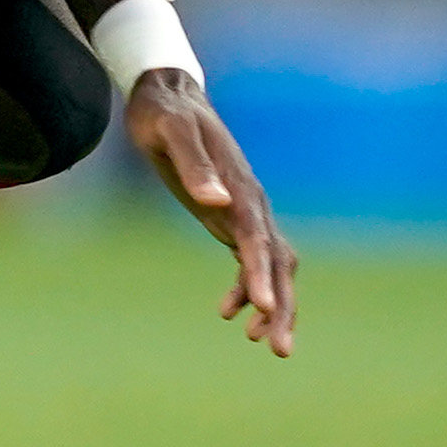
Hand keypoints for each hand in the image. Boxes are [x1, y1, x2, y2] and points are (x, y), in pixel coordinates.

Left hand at [122, 69, 297, 359]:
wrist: (167, 96)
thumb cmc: (164, 114)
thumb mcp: (170, 132)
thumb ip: (193, 164)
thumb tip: (215, 200)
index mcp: (240, 187)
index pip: (258, 238)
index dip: (261, 274)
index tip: (263, 308)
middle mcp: (250, 203)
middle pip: (277, 262)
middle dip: (281, 305)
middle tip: (278, 349)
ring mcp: (244, 212)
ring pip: (271, 266)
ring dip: (272, 304)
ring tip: (262, 343)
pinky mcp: (231, 218)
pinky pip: (251, 261)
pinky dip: (247, 288)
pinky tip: (229, 313)